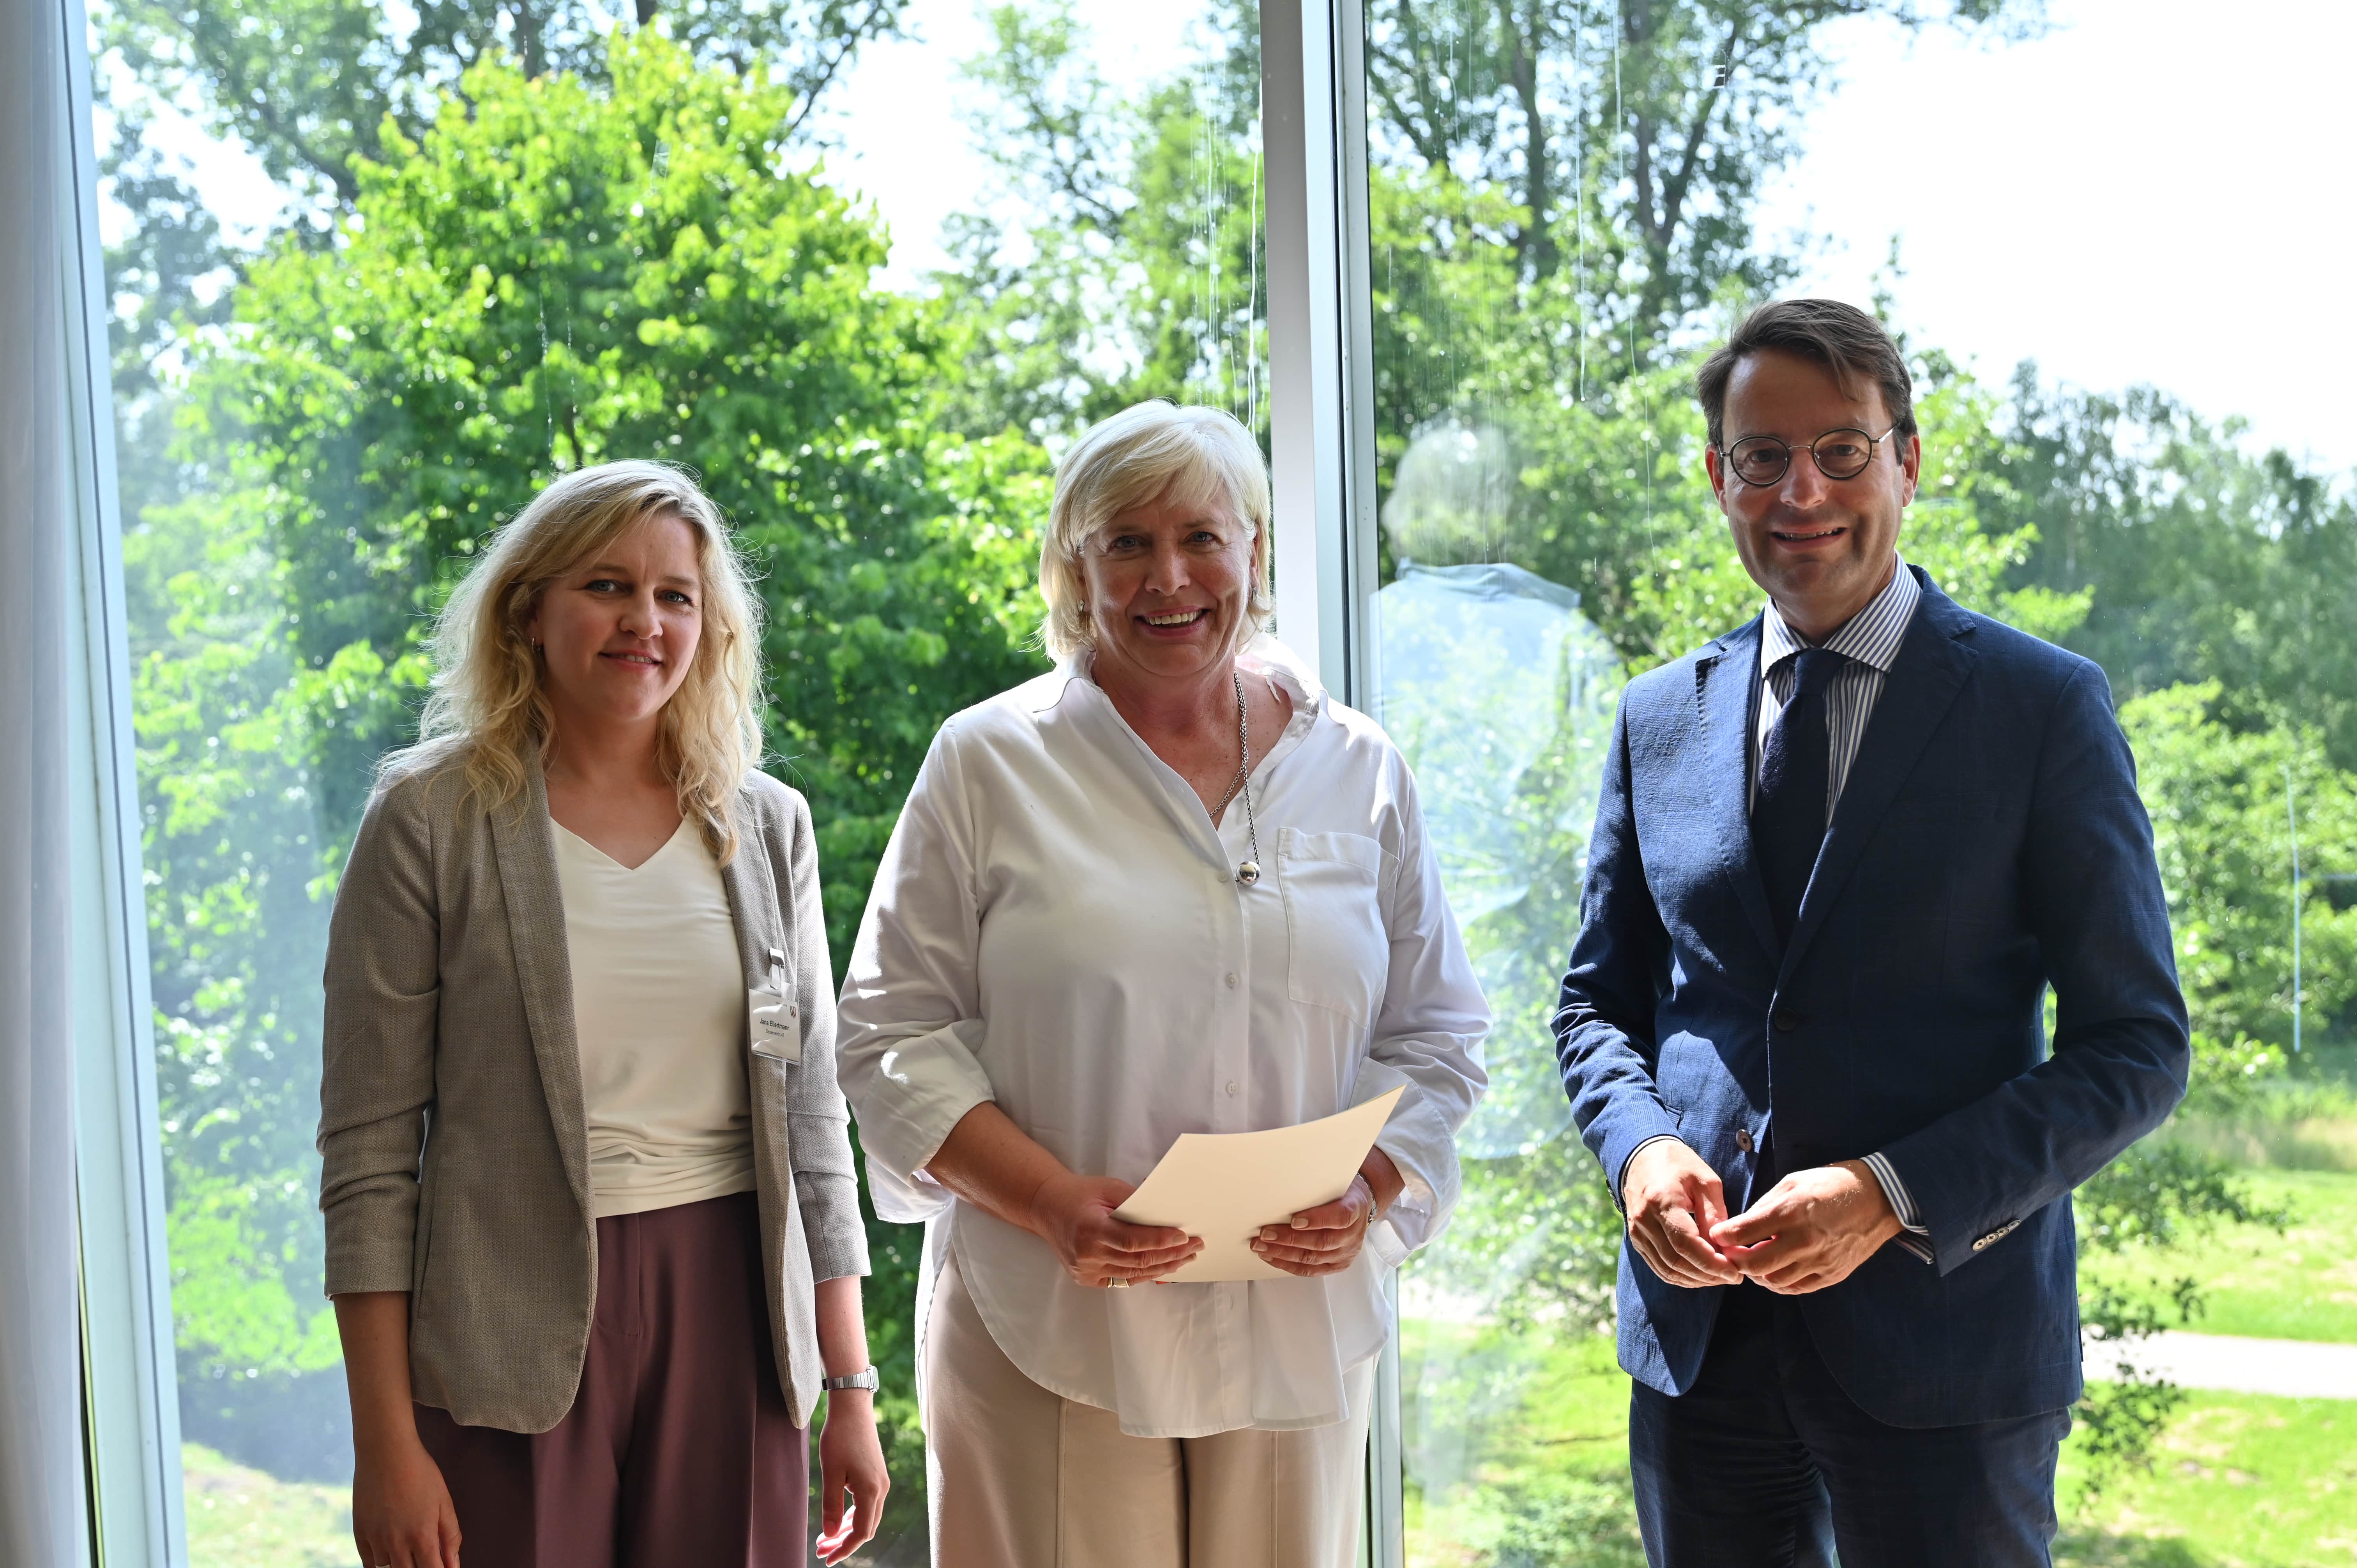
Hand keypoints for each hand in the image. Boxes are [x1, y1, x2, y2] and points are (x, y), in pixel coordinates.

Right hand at [351, 1434, 460, 1567]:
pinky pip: (369, 1562)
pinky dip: (380, 1562)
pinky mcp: (360, 1533)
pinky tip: (390, 1552)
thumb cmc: (420, 1473)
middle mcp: (396, 1543)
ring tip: (408, 1551)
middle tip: (424, 1557)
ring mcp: (375, 1540)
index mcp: (422, 1536)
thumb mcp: (444, 1501)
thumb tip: (453, 1564)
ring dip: (400, 1564)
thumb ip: (450, 1536)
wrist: (385, 1452)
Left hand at [815, 1391, 888, 1564]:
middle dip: (843, 1543)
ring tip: (825, 1539)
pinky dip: (852, 1517)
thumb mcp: (831, 1472)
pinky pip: (867, 1506)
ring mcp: (880, 1482)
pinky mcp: (876, 1476)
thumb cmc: (840, 1437)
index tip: (827, 1559)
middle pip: (866, 1529)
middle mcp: (880, 1489)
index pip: (861, 1533)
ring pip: (867, 1518)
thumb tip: (830, 1535)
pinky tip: (837, 1520)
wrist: (853, 1408)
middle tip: (820, 1550)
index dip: (844, 1549)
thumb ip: (831, 1505)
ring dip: (847, 1531)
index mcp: (870, 1491)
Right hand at [1029, 1171, 1202, 1286]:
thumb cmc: (1079, 1193)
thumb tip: (1168, 1213)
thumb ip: (1136, 1201)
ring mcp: (1085, 1270)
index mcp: (1090, 1229)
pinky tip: (1163, 1268)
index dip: (1161, 1241)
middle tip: (1195, 1246)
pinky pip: (1122, 1280)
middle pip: (1137, 1261)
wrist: (1045, 1207)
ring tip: (1186, 1258)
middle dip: (1171, 1254)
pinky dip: (1144, 1274)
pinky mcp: (1086, 1278)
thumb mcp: (1108, 1188)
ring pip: (1133, 1274)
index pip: (1133, 1241)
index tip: (1185, 1237)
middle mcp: (1087, 1255)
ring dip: (1163, 1267)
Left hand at [1254, 1173, 1379, 1275]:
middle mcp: (1352, 1235)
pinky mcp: (1335, 1266)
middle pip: (1321, 1241)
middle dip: (1289, 1239)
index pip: (1340, 1217)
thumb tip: (1285, 1185)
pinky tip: (1271, 1257)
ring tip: (1261, 1246)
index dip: (1317, 1220)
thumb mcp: (1335, 1182)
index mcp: (1355, 1209)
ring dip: (1283, 1253)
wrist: (1359, 1209)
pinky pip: (1309, 1270)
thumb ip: (1317, 1188)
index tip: (1294, 1220)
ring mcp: (1345, 1254)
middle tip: (1265, 1234)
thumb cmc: (1342, 1193)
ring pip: (1312, 1258)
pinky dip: (1287, 1264)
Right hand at [1621, 1139, 1742, 1288]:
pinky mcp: (1637, 1239)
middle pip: (1676, 1262)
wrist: (1643, 1156)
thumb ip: (1715, 1215)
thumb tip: (1725, 1249)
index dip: (1712, 1264)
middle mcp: (1644, 1220)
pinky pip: (1659, 1267)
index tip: (1735, 1272)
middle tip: (1734, 1277)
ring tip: (1720, 1277)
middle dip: (1708, 1275)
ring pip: (1667, 1270)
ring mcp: (1637, 1232)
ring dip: (1696, 1280)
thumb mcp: (1706, 1181)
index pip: (1686, 1244)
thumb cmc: (1679, 1164)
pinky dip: (1681, 1277)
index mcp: (1662, 1201)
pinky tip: (1701, 1275)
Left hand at [1708, 1159, 1901, 1294]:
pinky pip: (1797, 1288)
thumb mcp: (1792, 1182)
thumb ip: (1764, 1207)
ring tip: (1753, 1262)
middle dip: (1736, 1261)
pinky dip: (1780, 1284)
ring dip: (1757, 1274)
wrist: (1878, 1198)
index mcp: (1791, 1212)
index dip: (1724, 1237)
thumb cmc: (1831, 1184)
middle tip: (1730, 1253)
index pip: (1744, 1232)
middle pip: (1756, 1265)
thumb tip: (1740, 1226)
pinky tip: (1774, 1272)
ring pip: (1775, 1282)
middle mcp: (1805, 1240)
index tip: (1717, 1235)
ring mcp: (1820, 1261)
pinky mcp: (1833, 1274)